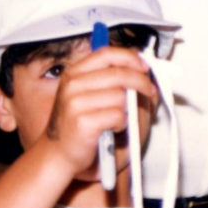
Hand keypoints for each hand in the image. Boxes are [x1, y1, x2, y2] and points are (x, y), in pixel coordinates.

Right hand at [40, 46, 156, 176]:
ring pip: (121, 96)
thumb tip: (142, 68)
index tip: (144, 66)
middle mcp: (73, 85)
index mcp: (75, 73)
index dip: (130, 58)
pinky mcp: (82, 122)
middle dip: (141, 82)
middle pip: (119, 73)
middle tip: (150, 90)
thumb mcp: (90, 94)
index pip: (107, 53)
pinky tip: (113, 128)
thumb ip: (112, 79)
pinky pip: (117, 115)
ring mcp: (75, 103)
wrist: (58, 154)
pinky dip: (122, 123)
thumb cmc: (77, 125)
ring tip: (120, 117)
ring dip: (128, 109)